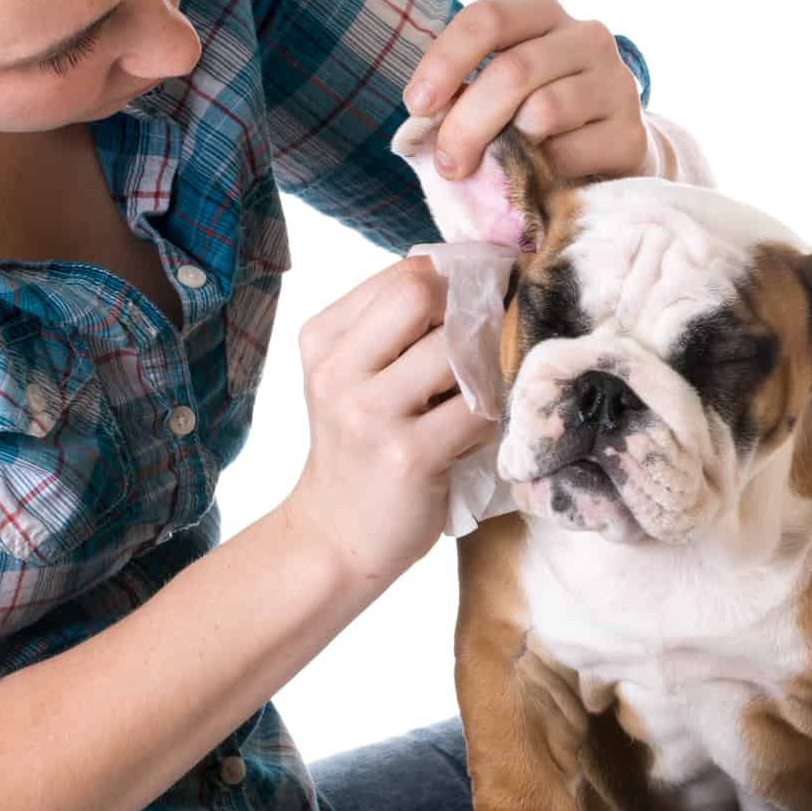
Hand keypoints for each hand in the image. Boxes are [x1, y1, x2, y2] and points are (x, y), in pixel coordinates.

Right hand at [285, 257, 493, 583]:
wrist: (336, 536)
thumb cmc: (360, 450)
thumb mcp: (353, 377)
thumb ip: (393, 329)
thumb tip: (472, 278)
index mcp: (323, 339)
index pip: (403, 274)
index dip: (455, 279)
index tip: (481, 298)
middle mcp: (337, 371)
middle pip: (422, 295)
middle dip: (467, 312)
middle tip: (483, 345)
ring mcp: (369, 414)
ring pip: (456, 350)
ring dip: (482, 371)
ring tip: (468, 400)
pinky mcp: (407, 456)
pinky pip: (477, 410)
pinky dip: (488, 419)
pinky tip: (469, 437)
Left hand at [403, 0, 646, 181]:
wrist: (612, 155)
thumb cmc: (540, 121)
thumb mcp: (504, 93)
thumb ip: (469, 94)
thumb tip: (426, 123)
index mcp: (543, 15)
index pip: (488, 18)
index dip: (446, 61)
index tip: (417, 105)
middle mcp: (586, 37)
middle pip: (513, 71)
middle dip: (467, 123)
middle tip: (449, 163)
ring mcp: (615, 83)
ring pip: (542, 111)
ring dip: (505, 150)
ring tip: (496, 171)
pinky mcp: (629, 134)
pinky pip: (569, 154)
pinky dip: (541, 174)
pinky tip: (538, 179)